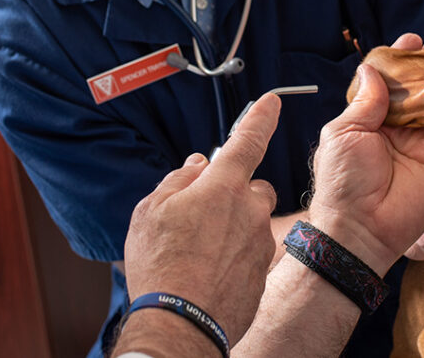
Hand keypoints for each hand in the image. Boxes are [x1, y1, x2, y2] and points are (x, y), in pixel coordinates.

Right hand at [122, 94, 280, 345]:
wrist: (180, 323)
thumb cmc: (160, 265)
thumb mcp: (150, 212)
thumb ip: (177, 180)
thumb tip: (197, 165)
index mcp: (223, 187)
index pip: (248, 140)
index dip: (261, 117)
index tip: (273, 101)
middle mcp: (250, 210)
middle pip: (255, 188)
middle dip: (237, 193)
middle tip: (203, 214)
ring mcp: (259, 244)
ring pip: (253, 223)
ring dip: (234, 228)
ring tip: (199, 251)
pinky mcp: (262, 273)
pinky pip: (250, 254)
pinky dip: (234, 257)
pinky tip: (209, 273)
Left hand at [306, 63, 423, 276]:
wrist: (359, 228)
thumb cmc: (342, 181)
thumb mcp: (344, 133)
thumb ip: (365, 102)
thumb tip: (372, 67)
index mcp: (369, 118)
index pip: (389, 81)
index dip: (402, 59)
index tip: (415, 37)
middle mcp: (396, 128)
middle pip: (420, 88)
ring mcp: (419, 145)